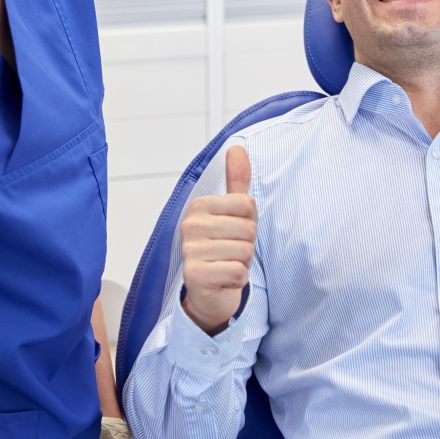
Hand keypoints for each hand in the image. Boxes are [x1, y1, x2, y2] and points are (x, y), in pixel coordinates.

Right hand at [180, 146, 256, 334]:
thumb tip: (237, 147)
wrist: (209, 291)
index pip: (247, 204)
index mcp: (199, 206)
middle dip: (247, 244)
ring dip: (243, 263)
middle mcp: (190, 225)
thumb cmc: (223, 247)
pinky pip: (238, 272)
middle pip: (248, 228)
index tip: (234, 231)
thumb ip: (236, 180)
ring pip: (244, 252)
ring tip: (227, 264)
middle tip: (231, 251)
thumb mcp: (232, 212)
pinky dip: (238, 279)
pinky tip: (224, 278)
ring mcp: (190, 251)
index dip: (249, 221)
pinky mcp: (195, 276)